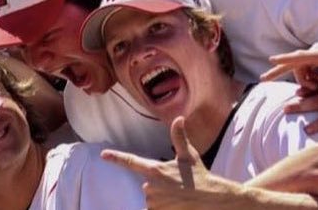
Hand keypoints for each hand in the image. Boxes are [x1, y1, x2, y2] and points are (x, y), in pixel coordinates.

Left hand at [102, 117, 244, 209]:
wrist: (213, 200)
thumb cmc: (201, 177)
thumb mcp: (190, 157)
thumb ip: (179, 138)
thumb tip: (179, 118)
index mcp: (155, 170)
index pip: (131, 162)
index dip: (116, 158)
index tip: (103, 155)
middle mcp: (151, 186)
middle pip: (147, 186)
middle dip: (159, 187)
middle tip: (177, 188)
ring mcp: (153, 202)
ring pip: (151, 200)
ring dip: (162, 200)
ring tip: (178, 199)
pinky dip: (161, 209)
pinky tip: (174, 206)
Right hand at [261, 43, 317, 97]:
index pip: (300, 57)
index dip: (285, 59)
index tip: (271, 60)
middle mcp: (317, 51)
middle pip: (293, 63)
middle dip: (280, 72)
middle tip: (263, 80)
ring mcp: (316, 53)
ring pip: (300, 69)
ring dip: (304, 80)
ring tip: (317, 88)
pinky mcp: (317, 57)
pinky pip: (305, 69)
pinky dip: (308, 78)